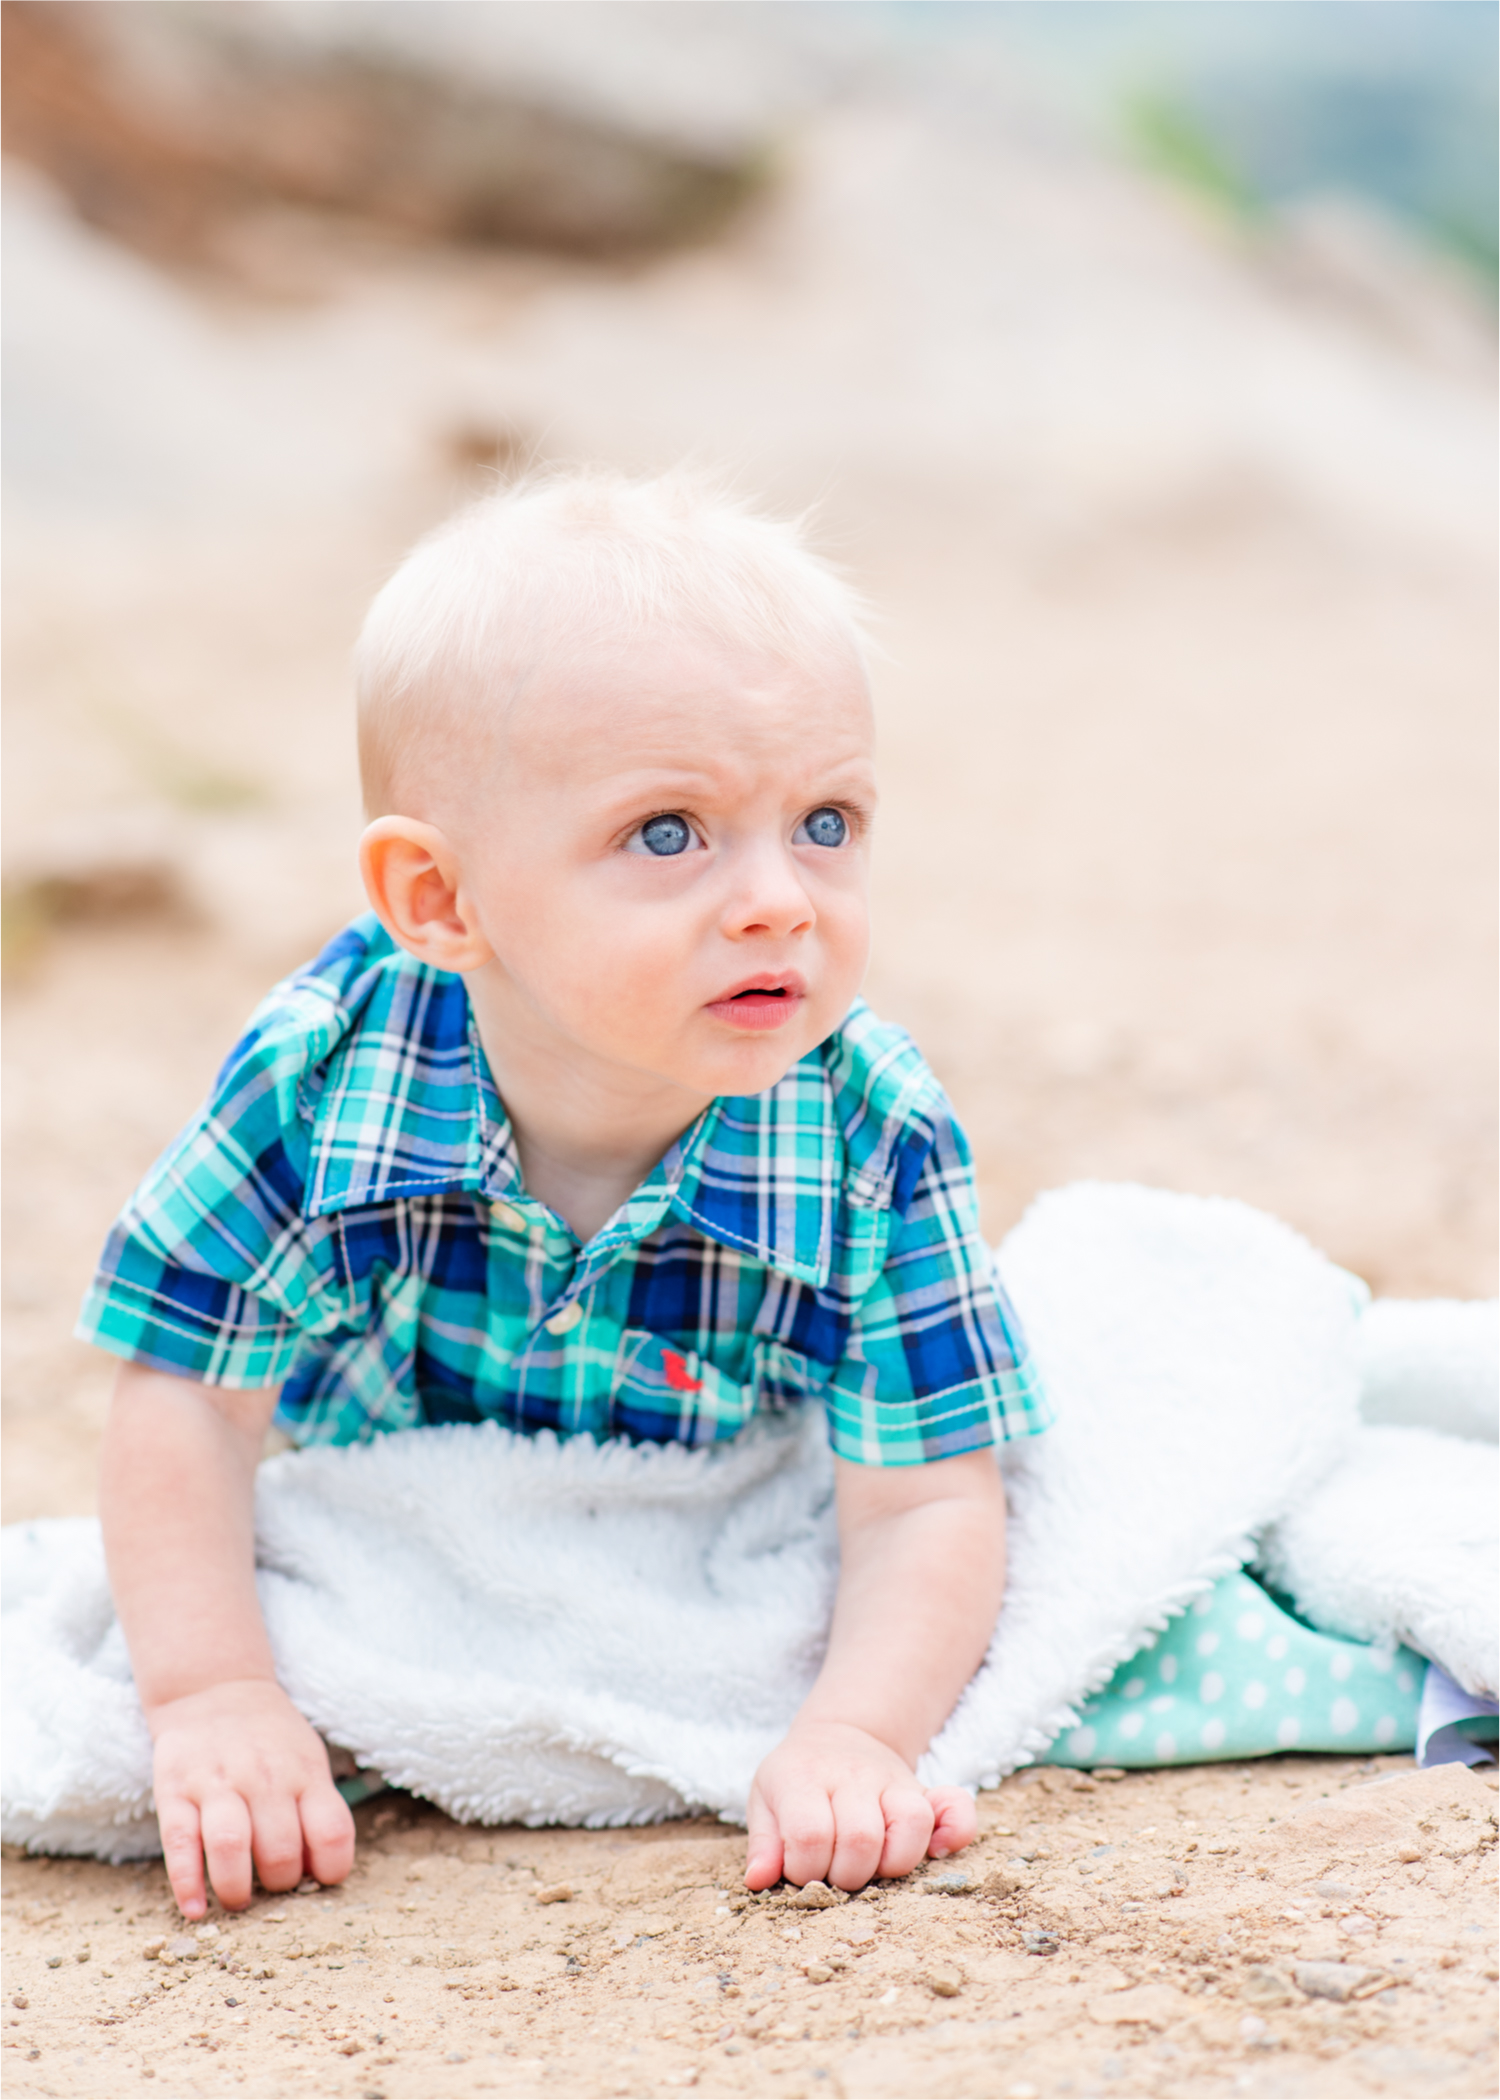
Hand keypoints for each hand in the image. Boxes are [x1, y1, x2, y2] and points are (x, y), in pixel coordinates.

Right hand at [147, 1678, 354, 1917]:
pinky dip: (186, 1883)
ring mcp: (217, 1783)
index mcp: (304, 1772)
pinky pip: (179, 1843)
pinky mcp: (174, 1791)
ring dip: (236, 1888)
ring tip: (238, 1900)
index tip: (321, 1880)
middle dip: (280, 1884)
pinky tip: (195, 1909)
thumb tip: (318, 1871)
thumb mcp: (307, 1759)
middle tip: (272, 1886)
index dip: (332, 1868)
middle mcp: (263, 1777)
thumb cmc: (271, 1738)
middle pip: (280, 1849)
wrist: (215, 1687)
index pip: (331, 1831)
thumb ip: (316, 1809)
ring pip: (230, 1847)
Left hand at [743, 1718, 975, 1892]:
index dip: (805, 1869)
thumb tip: (758, 1881)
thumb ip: (764, 1842)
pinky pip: (956, 1808)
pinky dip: (955, 1833)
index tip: (801, 1870)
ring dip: (891, 1864)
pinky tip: (937, 1851)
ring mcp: (893, 1780)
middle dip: (846, 1876)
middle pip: (861, 1839)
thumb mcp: (766, 1801)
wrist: (836, 1737)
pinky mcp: (925, 1791)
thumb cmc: (795, 1780)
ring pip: (911, 1825)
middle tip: (835, 1871)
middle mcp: (853, 1775)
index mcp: (805, 1776)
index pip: (811, 1835)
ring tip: (872, 1866)